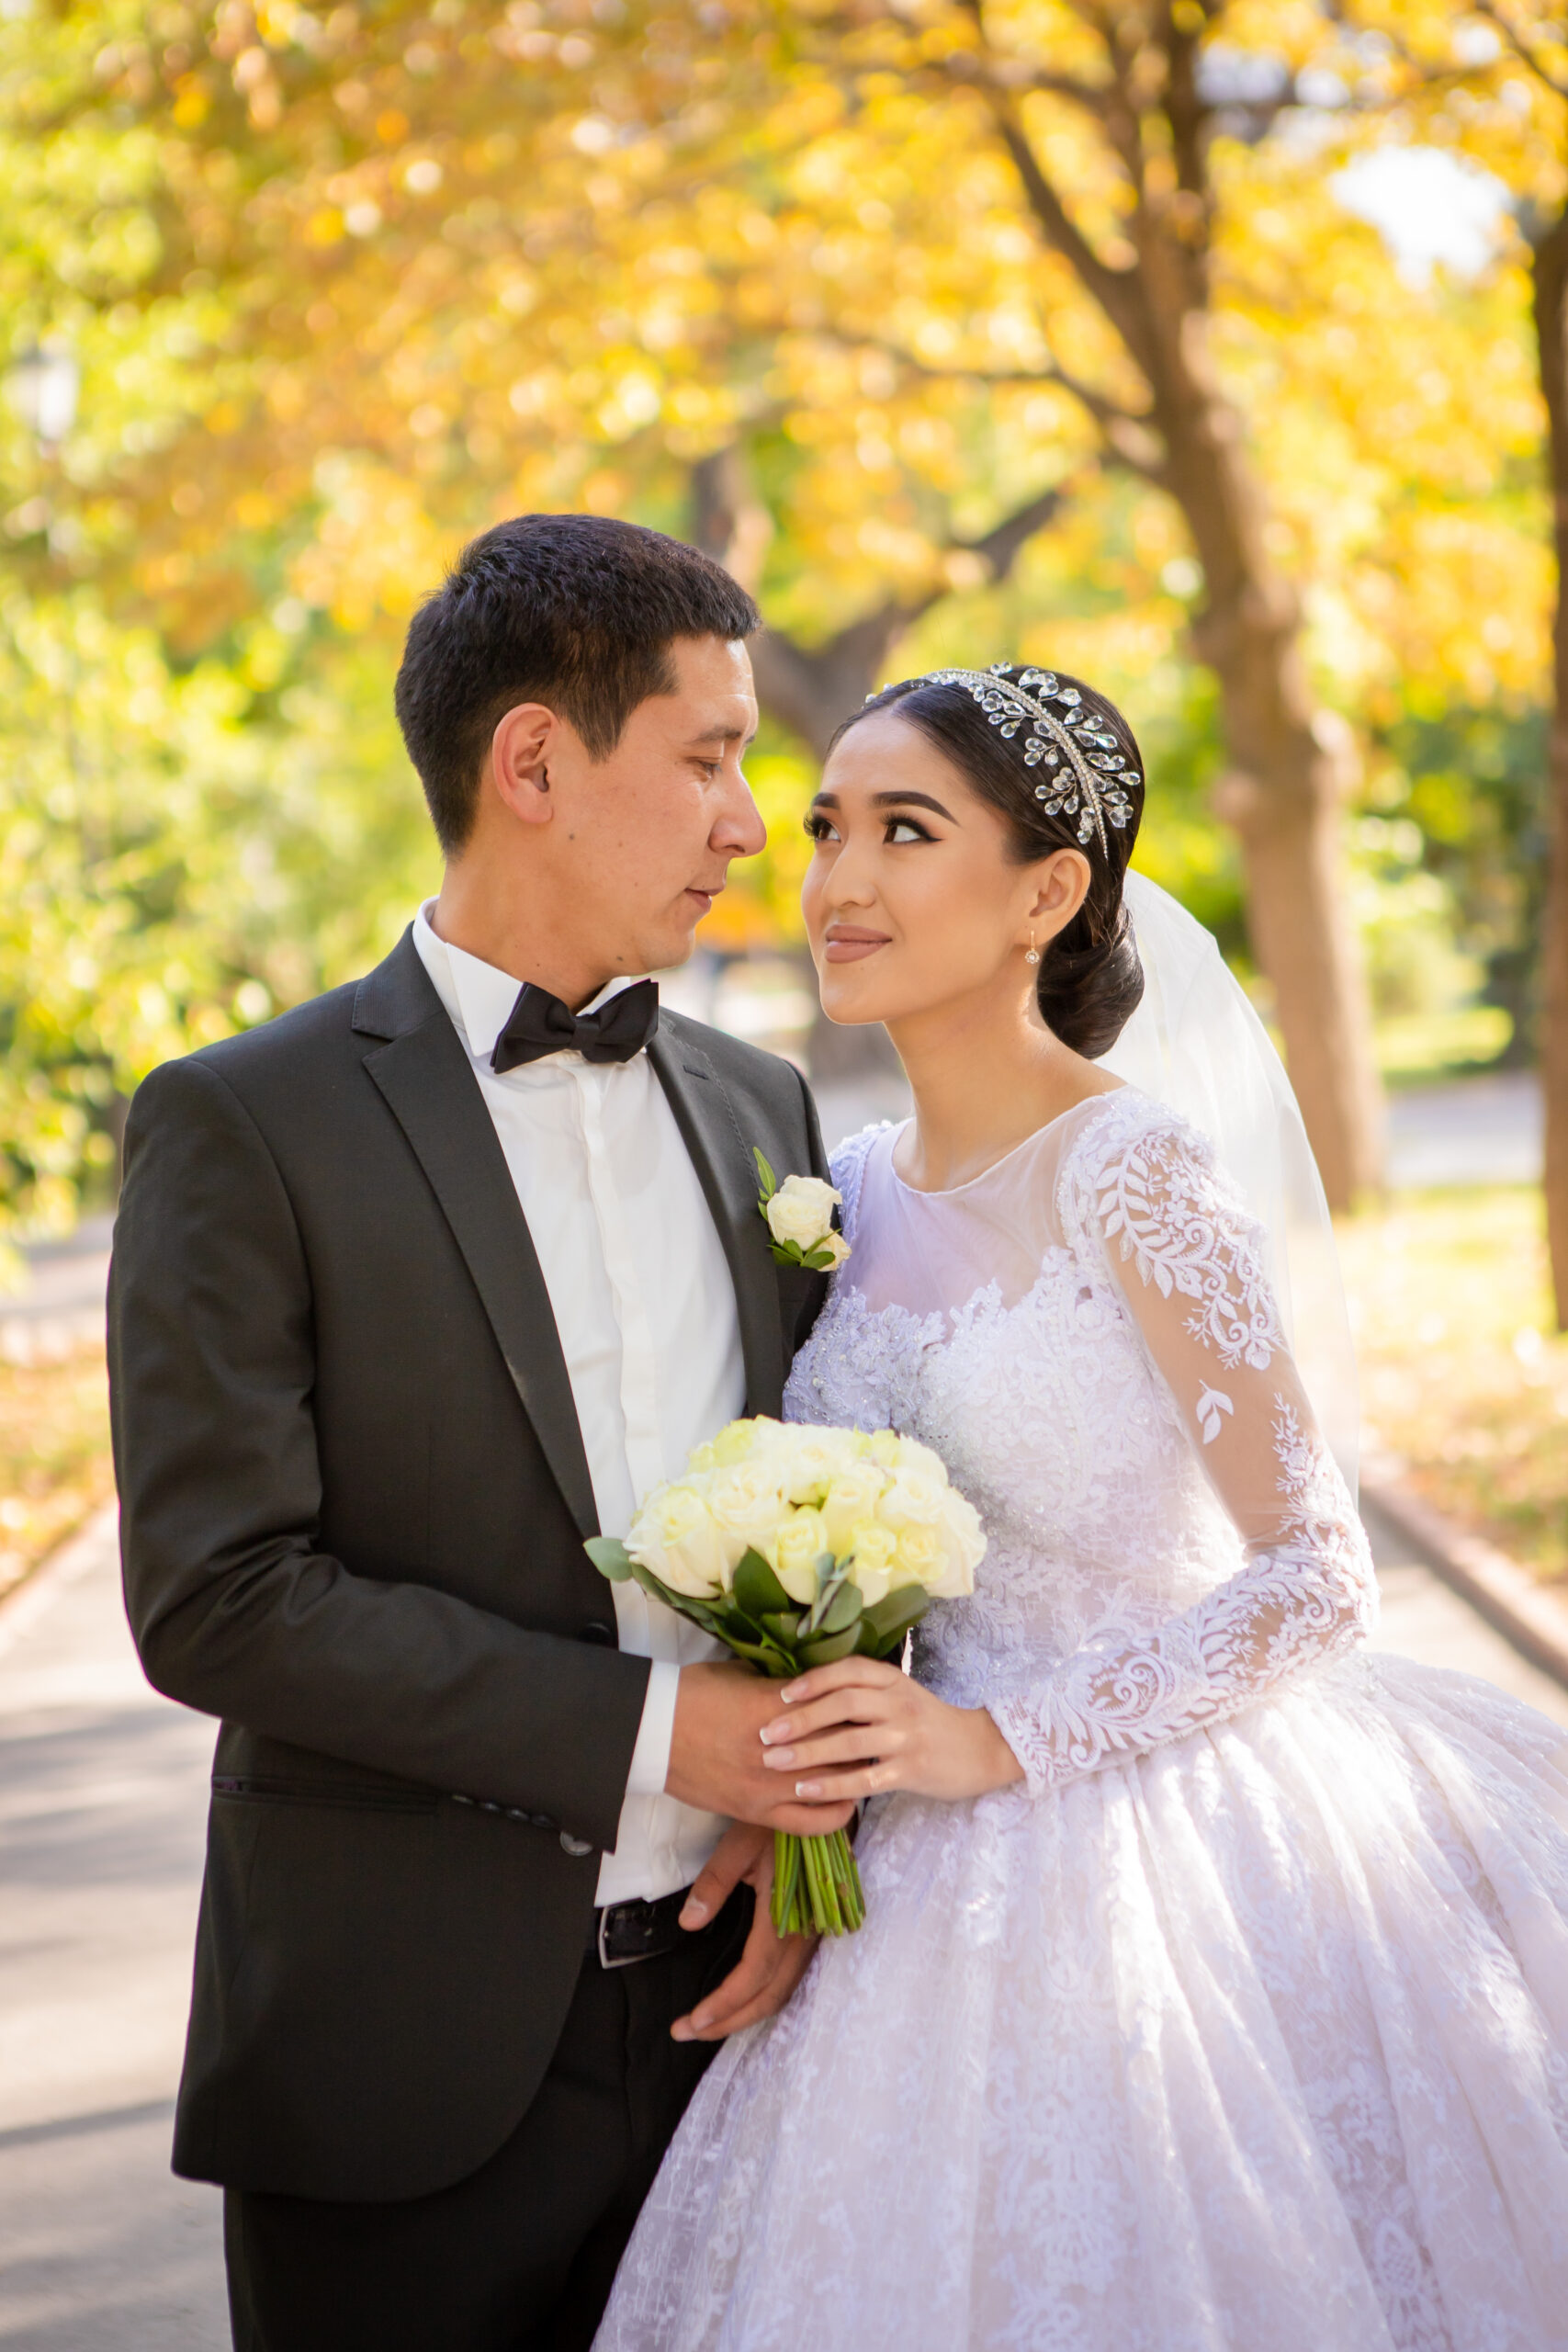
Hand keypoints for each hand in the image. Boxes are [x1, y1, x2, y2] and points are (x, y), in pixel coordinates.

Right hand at [666, 1659, 858, 1835]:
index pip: (837, 1705)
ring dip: (854, 1773)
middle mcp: (782, 1748)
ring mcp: (771, 1784)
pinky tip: (845, 1803)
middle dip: (862, 1738)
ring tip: (863, 1765)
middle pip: (844, 1744)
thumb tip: (809, 1689)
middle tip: (873, 1734)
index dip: (855, 1704)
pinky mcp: (758, 1811)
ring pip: (835, 1783)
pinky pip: (809, 1823)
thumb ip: (780, 1686)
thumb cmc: (693, 1693)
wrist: (654, 1731)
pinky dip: (834, 1815)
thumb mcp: (742, 1675)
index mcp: (779, 1706)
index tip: (865, 1703)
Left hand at [670, 1821, 817, 2043]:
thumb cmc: (779, 1823)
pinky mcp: (813, 1932)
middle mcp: (804, 1934)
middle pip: (768, 1995)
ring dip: (746, 2013)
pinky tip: (743, 2001)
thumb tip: (689, 1924)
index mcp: (784, 1915)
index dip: (724, 2004)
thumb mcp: (739, 1845)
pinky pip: (790, 1977)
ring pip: (781, 1991)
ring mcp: (812, 1936)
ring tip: (709, 2023)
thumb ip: (714, 1886)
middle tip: (690, 2031)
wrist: (820, 1807)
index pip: (753, 1975)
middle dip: (729, 2020)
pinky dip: (764, 1997)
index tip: (693, 2020)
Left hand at [757, 1658, 1024, 1804]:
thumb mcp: (900, 1695)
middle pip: (844, 1704)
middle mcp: (899, 1703)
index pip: (849, 1670)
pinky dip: (832, 1784)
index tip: (782, 1695)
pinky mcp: (911, 1770)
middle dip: (800, 1718)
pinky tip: (805, 1790)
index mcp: (893, 1680)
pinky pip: (864, 1778)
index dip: (814, 1680)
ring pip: (850, 1741)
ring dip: (807, 1752)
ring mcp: (906, 1737)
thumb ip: (864, 1692)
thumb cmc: (928, 1722)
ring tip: (774, 1762)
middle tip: (765, 1733)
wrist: (980, 1749)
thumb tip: (806, 1694)